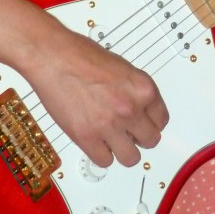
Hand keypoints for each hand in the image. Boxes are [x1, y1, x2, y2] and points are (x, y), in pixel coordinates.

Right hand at [27, 18, 168, 168]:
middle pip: (151, 140)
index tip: (144, 122)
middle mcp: (130, 108)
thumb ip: (132, 89)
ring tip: (113, 139)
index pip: (161, 118)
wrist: (53, 56)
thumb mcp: (120, 66)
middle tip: (129, 131)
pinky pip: (104, 161)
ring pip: (131, 158)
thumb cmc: (80, 54)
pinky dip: (101, 154)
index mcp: (142, 87)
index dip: (151, 121)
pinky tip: (96, 141)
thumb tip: (137, 106)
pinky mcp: (87, 138)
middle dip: (140, 136)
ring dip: (123, 150)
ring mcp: (109, 125)